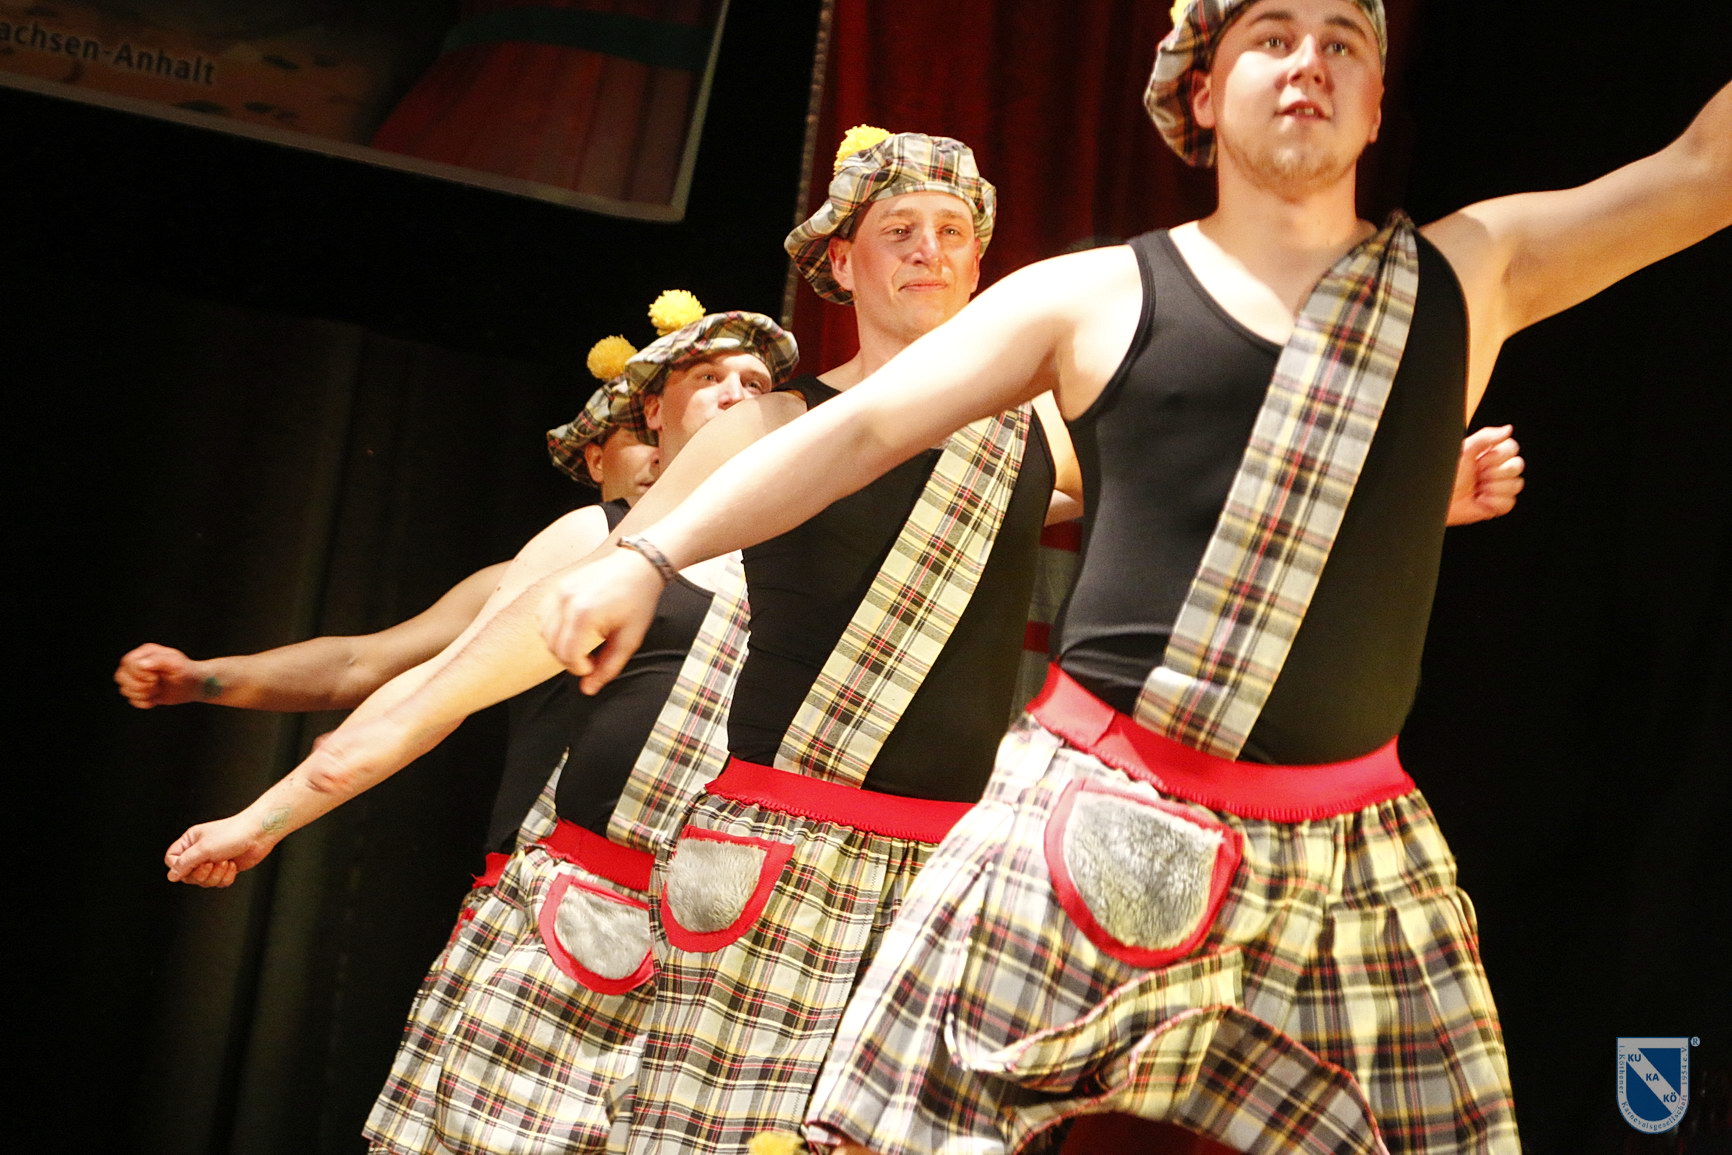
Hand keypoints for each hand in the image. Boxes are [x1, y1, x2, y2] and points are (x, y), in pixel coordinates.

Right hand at [114, 643, 210, 707]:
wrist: (195, 685)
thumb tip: (141, 664)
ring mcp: (137, 678)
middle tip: (156, 684)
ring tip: (157, 690)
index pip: (128, 662)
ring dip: (142, 694)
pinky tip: (156, 698)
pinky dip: (144, 702)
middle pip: (121, 676)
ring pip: (124, 689)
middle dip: (139, 685)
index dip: (139, 673)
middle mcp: (138, 664)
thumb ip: (160, 661)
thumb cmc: (187, 671)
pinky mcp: (141, 691)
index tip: (156, 677)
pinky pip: (132, 700)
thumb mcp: (177, 664)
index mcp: (146, 653)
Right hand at [164, 813, 279, 886]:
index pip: (172, 860)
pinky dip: (226, 877)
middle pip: (188, 875)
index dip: (179, 867)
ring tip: (225, 861)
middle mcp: (200, 851)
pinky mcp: (225, 868)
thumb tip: (171, 876)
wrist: (260, 834)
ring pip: (204, 881)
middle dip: (202, 873)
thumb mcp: (203, 848)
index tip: (192, 864)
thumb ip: (184, 863)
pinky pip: (218, 883)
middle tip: (211, 863)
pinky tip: (233, 865)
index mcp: (190, 841)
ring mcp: (213, 860)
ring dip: (215, 875)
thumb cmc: (233, 833)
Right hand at [539, 548, 663, 693]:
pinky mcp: (557, 586)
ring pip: (544, 632)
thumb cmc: (638, 600)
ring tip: (582, 644)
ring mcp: (559, 591)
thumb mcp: (630, 639)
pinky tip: (572, 630)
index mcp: (584, 614)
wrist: (638, 566)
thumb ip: (608, 667)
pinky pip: (543, 616)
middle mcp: (566, 601)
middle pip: (553, 646)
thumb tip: (588, 689)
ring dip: (559, 645)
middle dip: (569, 660)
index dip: (579, 668)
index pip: (568, 655)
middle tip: (589, 658)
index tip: (593, 666)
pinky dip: (552, 629)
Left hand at [1445, 425, 1524, 525]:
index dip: (1498, 456)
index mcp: (1488, 453)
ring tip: (1478, 489)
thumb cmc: (1445, 475)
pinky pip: (1509, 503)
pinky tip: (1480, 500)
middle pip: (1517, 465)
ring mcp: (1497, 486)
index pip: (1512, 448)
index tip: (1480, 461)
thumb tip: (1508, 429)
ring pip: (1516, 485)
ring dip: (1495, 488)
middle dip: (1496, 473)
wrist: (1436, 500)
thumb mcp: (1463, 451)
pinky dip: (1494, 503)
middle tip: (1478, 476)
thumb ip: (1485, 437)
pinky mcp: (1496, 504)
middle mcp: (1495, 468)